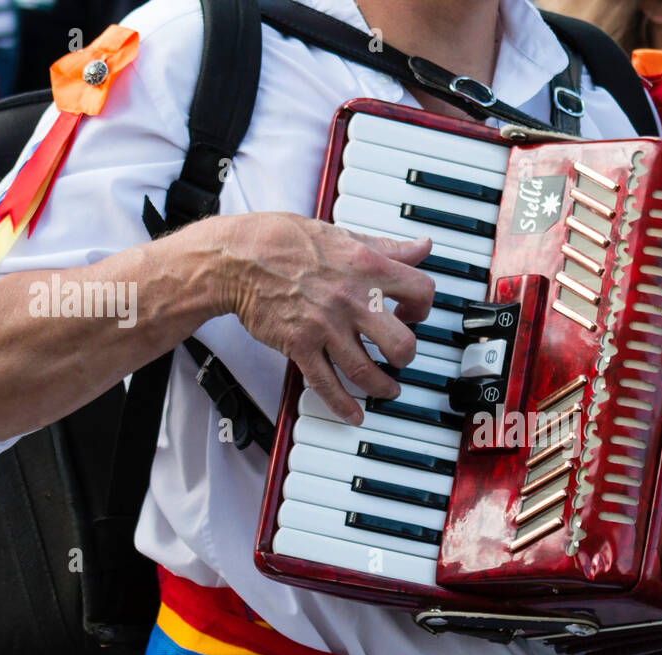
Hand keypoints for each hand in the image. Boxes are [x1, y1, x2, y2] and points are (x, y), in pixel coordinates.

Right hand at [220, 213, 435, 424]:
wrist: (237, 258)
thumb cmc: (284, 241)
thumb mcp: (343, 234)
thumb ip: (387, 248)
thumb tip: (422, 247)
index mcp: (367, 267)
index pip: (420, 291)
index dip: (423, 306)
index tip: (413, 314)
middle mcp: (352, 299)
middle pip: (401, 342)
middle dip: (406, 356)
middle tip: (401, 357)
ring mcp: (326, 326)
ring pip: (367, 372)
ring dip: (383, 387)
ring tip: (387, 390)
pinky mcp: (300, 346)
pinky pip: (327, 384)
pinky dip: (343, 405)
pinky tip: (353, 414)